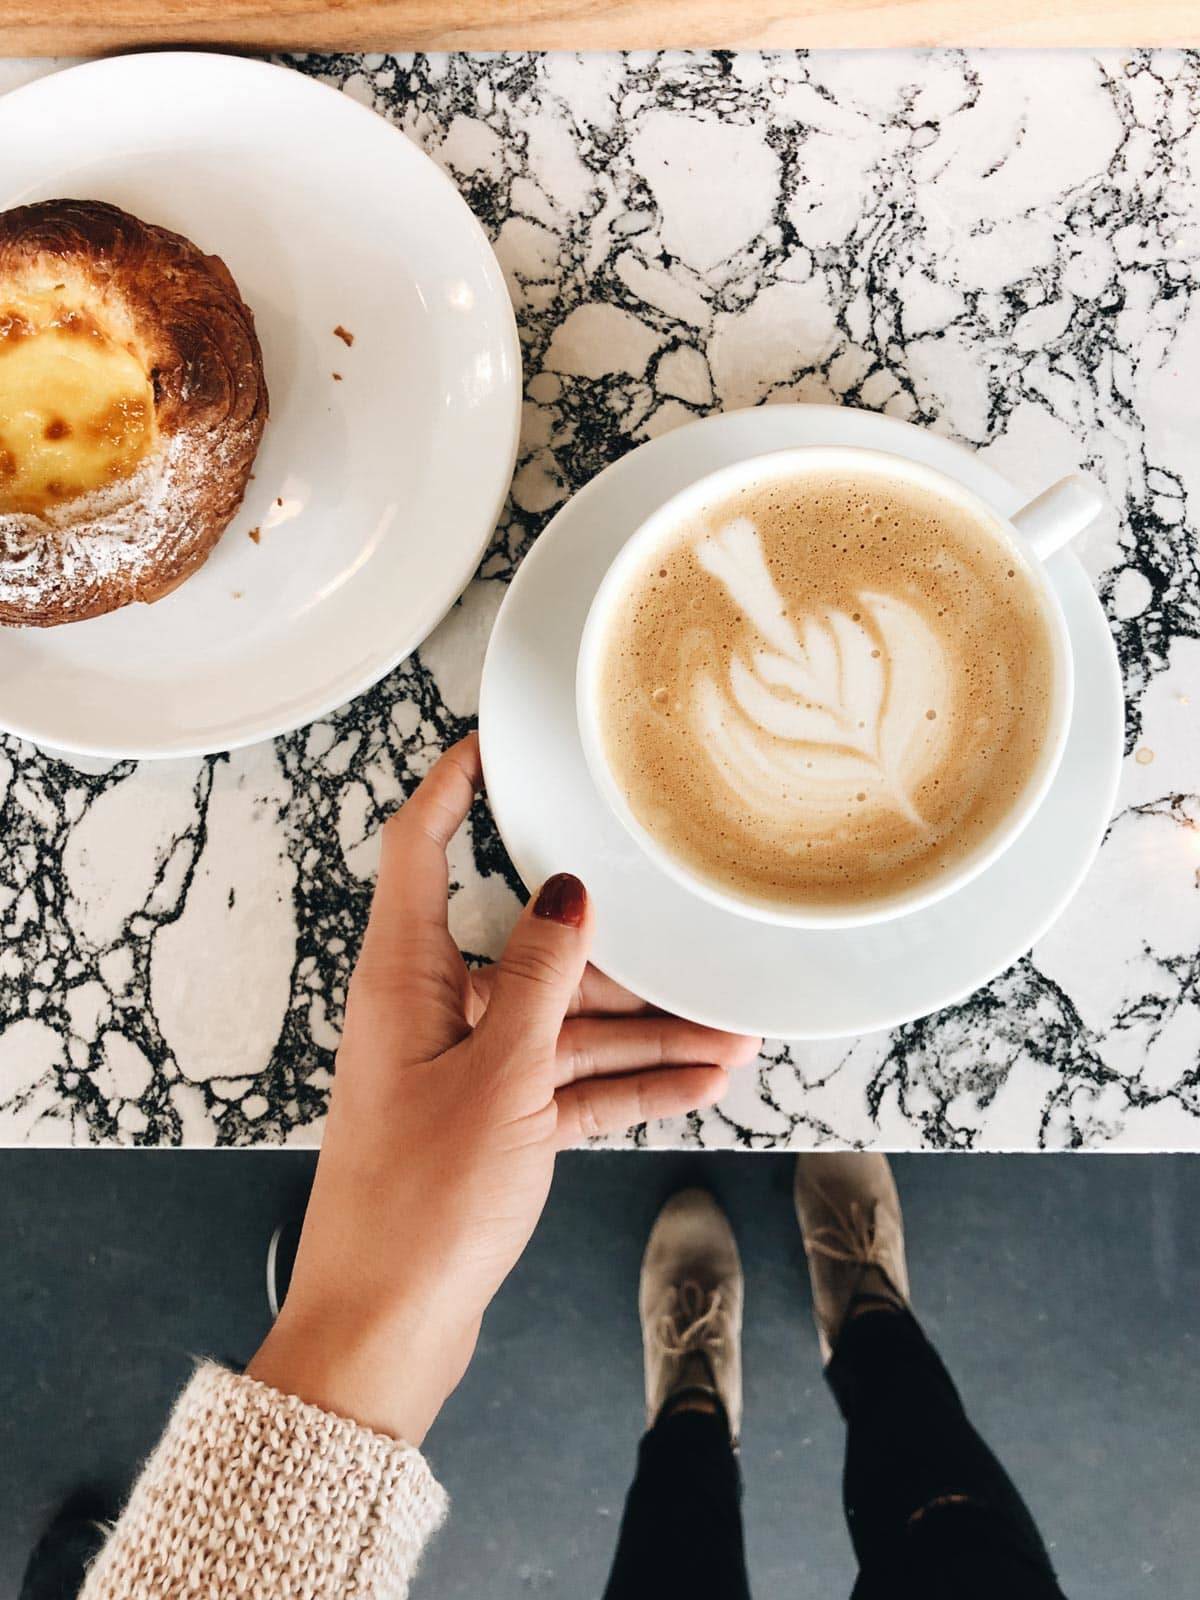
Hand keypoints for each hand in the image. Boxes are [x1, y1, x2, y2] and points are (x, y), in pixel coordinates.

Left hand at [248, 733, 759, 1442]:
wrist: (387, 1329)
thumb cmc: (419, 1204)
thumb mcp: (498, 1077)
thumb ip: (538, 980)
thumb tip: (566, 893)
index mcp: (404, 981)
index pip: (420, 850)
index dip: (451, 787)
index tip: (491, 742)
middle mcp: (430, 1014)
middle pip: (530, 952)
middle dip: (617, 953)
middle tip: (690, 935)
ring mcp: (462, 1071)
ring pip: (564, 1025)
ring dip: (644, 1031)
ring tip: (732, 1030)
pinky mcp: (490, 1125)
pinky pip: (570, 1085)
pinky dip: (628, 1084)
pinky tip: (702, 1081)